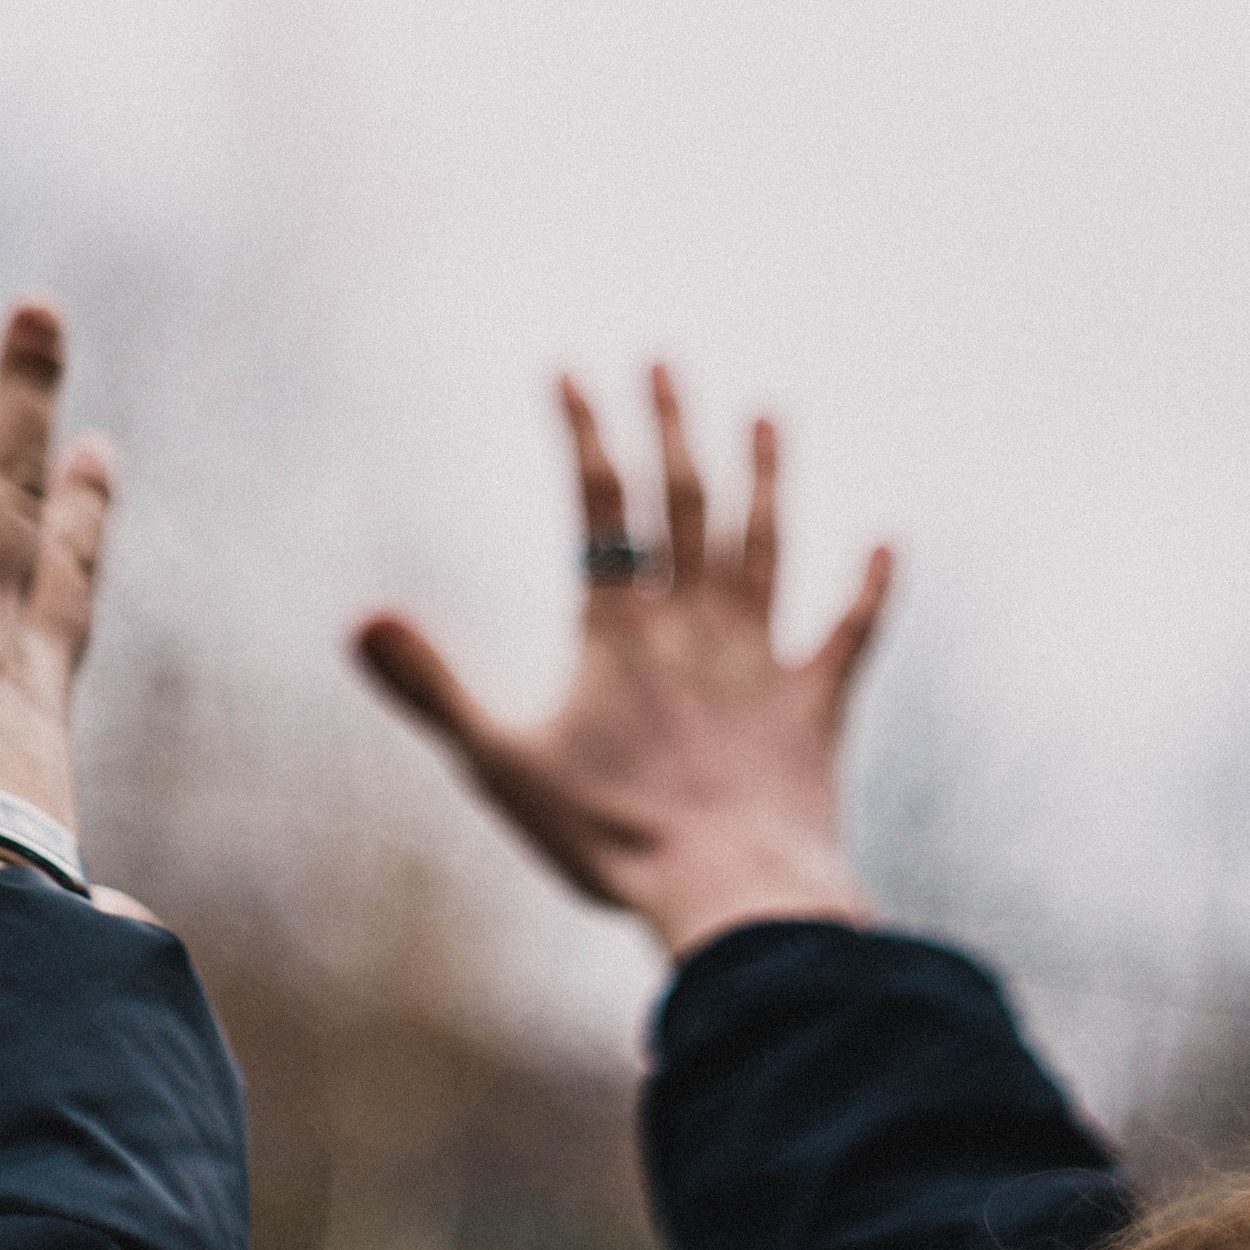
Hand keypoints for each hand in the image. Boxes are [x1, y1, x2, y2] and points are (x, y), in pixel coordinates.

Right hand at [351, 366, 894, 958]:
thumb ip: (431, 685)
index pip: (599, 502)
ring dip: (768, 475)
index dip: (585, 431)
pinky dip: (872, 586)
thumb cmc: (609, 835)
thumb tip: (359, 617)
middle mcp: (695, 621)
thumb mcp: (498, 761)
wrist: (731, 891)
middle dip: (672, 424)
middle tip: (665, 358)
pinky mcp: (815, 706)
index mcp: (619, 626)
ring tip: (768, 413)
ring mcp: (763, 657)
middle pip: (687, 498)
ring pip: (767, 542)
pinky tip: (889, 542)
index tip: (570, 369)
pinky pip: (850, 632)